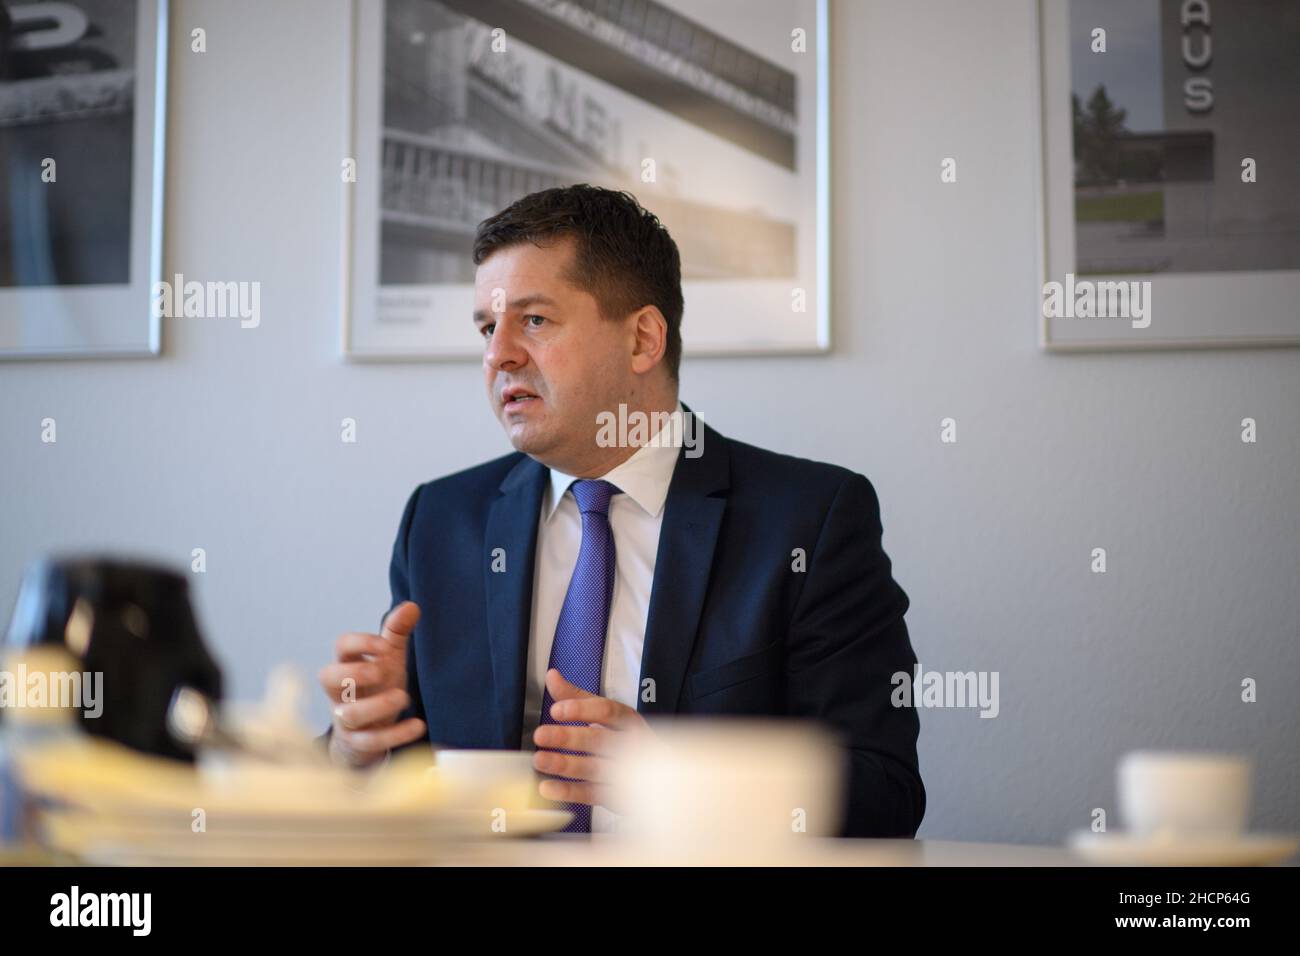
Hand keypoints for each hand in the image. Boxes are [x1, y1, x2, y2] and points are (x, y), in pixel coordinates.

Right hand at [318, 601, 426, 767]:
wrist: (369, 732)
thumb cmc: (376, 687)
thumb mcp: (388, 658)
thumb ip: (397, 633)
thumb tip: (412, 605)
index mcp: (347, 665)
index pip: (341, 646)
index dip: (360, 642)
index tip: (385, 646)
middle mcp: (340, 692)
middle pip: (327, 677)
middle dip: (353, 673)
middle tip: (380, 671)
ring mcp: (346, 719)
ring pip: (349, 714)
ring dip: (377, 705)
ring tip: (403, 697)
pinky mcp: (359, 743)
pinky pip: (370, 741)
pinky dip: (395, 734)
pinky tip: (419, 725)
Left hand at [531, 668, 655, 813]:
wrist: (664, 773)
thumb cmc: (626, 737)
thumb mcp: (606, 712)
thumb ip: (576, 696)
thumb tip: (551, 675)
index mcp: (627, 719)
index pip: (606, 710)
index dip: (581, 710)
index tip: (555, 710)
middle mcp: (630, 744)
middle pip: (598, 739)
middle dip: (568, 737)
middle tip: (540, 735)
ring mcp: (626, 772)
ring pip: (593, 768)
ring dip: (564, 765)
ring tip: (540, 760)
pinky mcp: (619, 796)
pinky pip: (592, 794)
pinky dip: (569, 792)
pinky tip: (547, 787)